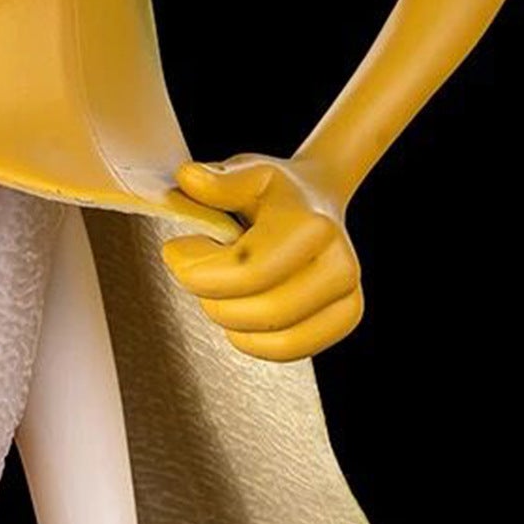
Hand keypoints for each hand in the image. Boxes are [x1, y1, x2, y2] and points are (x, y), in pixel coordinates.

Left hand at [162, 154, 362, 360]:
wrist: (317, 202)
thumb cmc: (275, 193)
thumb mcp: (247, 173)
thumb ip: (217, 181)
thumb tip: (188, 179)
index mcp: (313, 226)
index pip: (245, 272)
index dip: (197, 271)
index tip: (176, 250)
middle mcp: (340, 263)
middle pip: (260, 312)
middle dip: (212, 299)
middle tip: (195, 274)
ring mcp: (347, 294)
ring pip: (272, 337)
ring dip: (229, 319)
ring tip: (219, 290)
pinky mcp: (346, 317)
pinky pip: (289, 350)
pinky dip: (253, 341)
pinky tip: (239, 315)